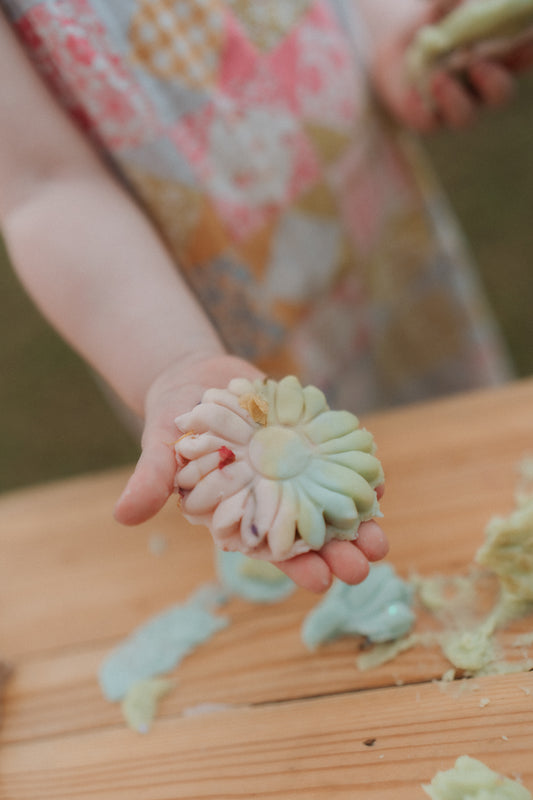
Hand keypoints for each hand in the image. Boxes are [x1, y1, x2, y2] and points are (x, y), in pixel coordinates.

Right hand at [115, 352, 388, 593]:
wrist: (197, 381)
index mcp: (238, 512)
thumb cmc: (173, 421)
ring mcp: (292, 472)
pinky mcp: (306, 444)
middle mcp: (270, 498)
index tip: (321, 582)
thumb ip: (151, 480)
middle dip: (337, 551)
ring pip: (329, 503)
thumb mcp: (159, 447)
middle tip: (366, 565)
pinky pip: (336, 462)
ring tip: (381, 539)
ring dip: (357, 522)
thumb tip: (122, 516)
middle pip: (309, 532)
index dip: (295, 565)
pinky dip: (356, 473)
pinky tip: (377, 484)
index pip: (270, 546)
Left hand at [373, 1, 532, 131]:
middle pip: (500, 95)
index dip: (527, 52)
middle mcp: (483, 86)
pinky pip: (427, 123)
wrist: (400, 40)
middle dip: (493, 83)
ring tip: (439, 78)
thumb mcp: (445, 3)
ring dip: (454, 100)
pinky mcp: (425, 118)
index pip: (524, 57)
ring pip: (464, 116)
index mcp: (503, 55)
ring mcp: (455, 105)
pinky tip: (412, 96)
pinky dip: (420, 110)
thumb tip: (463, 1)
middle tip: (478, 64)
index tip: (525, 42)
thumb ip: (456, 1)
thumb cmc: (438, 15)